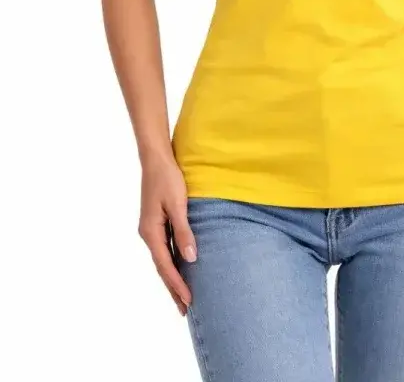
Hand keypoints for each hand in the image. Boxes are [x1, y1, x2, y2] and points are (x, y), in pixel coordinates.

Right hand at [137, 153, 197, 316]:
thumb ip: (184, 231)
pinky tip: (180, 268)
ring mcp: (151, 229)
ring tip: (183, 297)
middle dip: (173, 289)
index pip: (165, 266)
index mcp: (151, 232)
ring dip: (172, 278)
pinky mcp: (156, 223)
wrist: (156, 158)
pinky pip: (165, 249)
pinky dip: (172, 262)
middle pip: (162, 267)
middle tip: (185, 311)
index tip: (188, 302)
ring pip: (163, 259)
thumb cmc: (168, 178)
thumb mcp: (178, 204)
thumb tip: (190, 258)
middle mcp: (148, 234)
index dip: (177, 285)